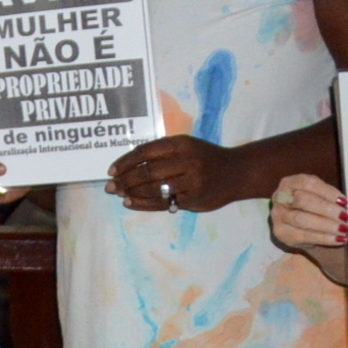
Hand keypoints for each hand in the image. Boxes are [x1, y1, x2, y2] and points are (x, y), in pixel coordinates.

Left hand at [108, 135, 234, 212]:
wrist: (237, 172)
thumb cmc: (204, 157)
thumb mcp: (186, 146)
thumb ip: (160, 152)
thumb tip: (126, 166)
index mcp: (181, 144)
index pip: (146, 151)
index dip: (126, 161)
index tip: (111, 170)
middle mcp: (187, 161)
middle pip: (148, 171)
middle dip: (125, 180)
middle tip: (110, 186)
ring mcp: (192, 181)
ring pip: (155, 189)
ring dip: (133, 193)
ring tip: (120, 195)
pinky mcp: (195, 199)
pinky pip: (164, 202)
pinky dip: (144, 204)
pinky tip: (131, 203)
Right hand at [269, 174, 347, 251]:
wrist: (295, 225)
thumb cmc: (309, 206)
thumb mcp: (317, 194)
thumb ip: (328, 196)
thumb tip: (344, 204)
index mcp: (290, 183)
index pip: (308, 184)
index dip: (327, 192)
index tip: (344, 202)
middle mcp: (280, 197)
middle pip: (303, 201)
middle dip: (327, 209)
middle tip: (345, 217)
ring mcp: (278, 216)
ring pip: (302, 219)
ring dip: (326, 225)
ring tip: (344, 229)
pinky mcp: (281, 233)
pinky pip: (304, 236)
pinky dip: (324, 238)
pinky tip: (338, 239)